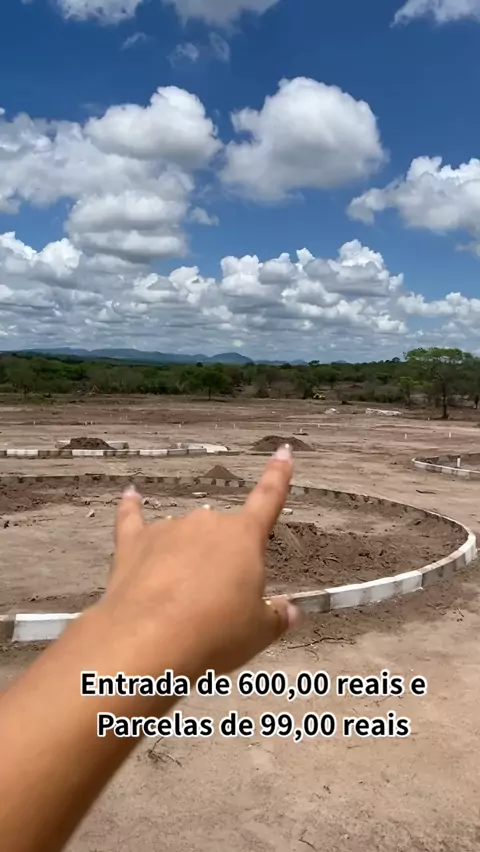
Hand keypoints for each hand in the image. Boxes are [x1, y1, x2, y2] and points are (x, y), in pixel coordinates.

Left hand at [103, 445, 301, 676]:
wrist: (149, 640)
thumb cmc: (215, 633)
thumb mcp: (258, 632)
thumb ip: (276, 616)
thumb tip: (290, 611)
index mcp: (244, 537)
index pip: (268, 499)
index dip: (278, 476)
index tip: (283, 451)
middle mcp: (206, 523)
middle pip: (222, 533)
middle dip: (223, 561)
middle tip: (217, 606)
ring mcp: (167, 529)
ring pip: (184, 535)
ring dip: (186, 557)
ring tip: (179, 602)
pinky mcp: (132, 543)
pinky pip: (133, 518)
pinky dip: (132, 507)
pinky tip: (130, 494)